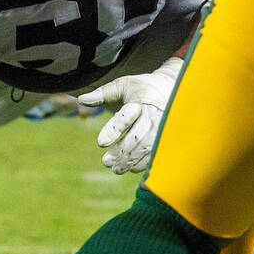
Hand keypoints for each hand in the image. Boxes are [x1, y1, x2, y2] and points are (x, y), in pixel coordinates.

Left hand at [78, 57, 181, 173]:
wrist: (171, 88)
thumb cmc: (141, 88)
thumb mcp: (122, 85)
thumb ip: (103, 93)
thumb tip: (81, 100)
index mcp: (141, 101)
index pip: (126, 116)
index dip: (113, 130)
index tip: (100, 143)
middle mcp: (154, 115)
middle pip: (137, 137)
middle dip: (121, 151)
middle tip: (106, 162)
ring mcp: (163, 128)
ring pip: (146, 148)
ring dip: (130, 160)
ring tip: (115, 168)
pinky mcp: (168, 137)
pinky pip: (157, 153)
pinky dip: (144, 163)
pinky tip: (132, 168)